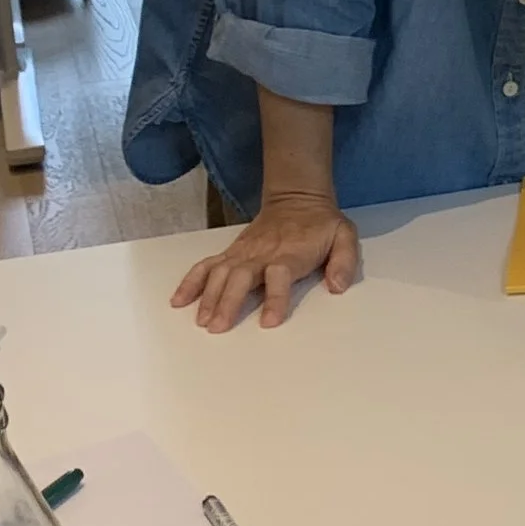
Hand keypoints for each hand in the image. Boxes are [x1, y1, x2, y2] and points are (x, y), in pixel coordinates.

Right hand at [170, 189, 360, 334]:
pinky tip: (179, 300)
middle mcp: (262, 254)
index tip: (269, 322)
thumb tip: (338, 287)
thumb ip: (344, 262)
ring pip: (220, 273)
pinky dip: (191, 282)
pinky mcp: (231, 253)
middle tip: (218, 327)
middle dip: (228, 301)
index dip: (274, 298)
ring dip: (208, 296)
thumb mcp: (345, 236)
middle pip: (241, 277)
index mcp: (290, 254)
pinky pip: (206, 266)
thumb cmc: (322, 224)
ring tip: (201, 320)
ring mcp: (243, 253)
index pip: (279, 276)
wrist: (298, 198)